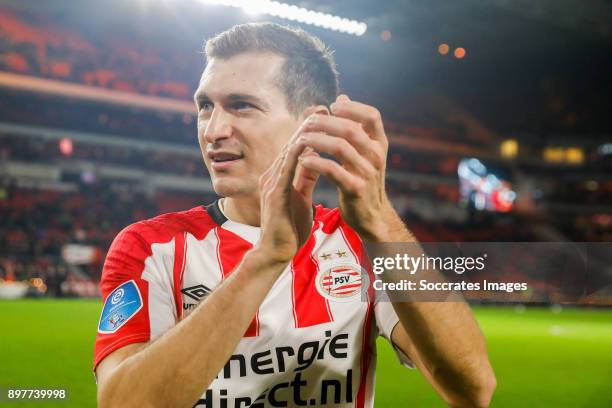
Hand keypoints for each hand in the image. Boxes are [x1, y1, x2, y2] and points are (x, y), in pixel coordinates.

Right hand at [257, 125, 316, 262]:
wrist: (276, 252)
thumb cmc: (289, 228)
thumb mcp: (301, 198)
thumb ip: (305, 180)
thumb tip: (316, 161)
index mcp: (280, 176)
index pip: (296, 146)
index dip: (310, 129)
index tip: (326, 114)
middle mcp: (273, 175)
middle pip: (291, 143)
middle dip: (308, 124)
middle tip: (323, 106)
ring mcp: (271, 183)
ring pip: (288, 151)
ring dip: (304, 133)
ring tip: (319, 117)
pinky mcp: (274, 194)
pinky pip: (285, 169)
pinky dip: (296, 154)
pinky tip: (307, 143)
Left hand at [298, 95, 393, 240]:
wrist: (372, 215)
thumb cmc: (364, 178)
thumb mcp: (365, 151)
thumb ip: (355, 126)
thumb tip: (342, 97)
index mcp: (380, 144)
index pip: (372, 115)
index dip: (352, 107)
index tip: (333, 105)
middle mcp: (377, 156)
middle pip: (351, 129)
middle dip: (325, 122)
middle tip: (307, 122)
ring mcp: (367, 173)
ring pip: (340, 147)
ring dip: (316, 140)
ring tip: (300, 139)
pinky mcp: (355, 189)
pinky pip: (332, 170)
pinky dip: (315, 162)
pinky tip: (303, 160)